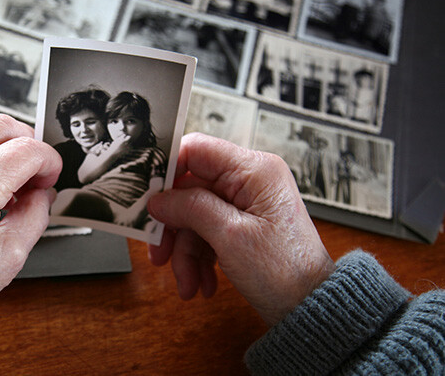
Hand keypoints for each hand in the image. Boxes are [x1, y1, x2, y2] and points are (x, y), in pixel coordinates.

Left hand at [0, 114, 61, 325]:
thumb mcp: (12, 253)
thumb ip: (37, 212)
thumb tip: (43, 192)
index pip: (27, 150)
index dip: (49, 163)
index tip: (51, 180)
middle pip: (3, 126)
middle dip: (28, 146)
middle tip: (34, 176)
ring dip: (3, 153)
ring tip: (8, 191)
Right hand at [146, 133, 334, 325]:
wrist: (309, 307)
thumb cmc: (286, 272)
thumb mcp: (231, 236)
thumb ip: (191, 208)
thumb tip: (158, 199)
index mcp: (254, 170)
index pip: (196, 150)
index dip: (167, 172)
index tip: (148, 197)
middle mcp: (250, 181)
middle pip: (190, 190)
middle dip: (174, 226)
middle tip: (158, 251)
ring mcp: (245, 203)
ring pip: (194, 216)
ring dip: (185, 251)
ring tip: (186, 281)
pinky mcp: (242, 225)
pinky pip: (207, 232)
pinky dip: (198, 258)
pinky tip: (200, 282)